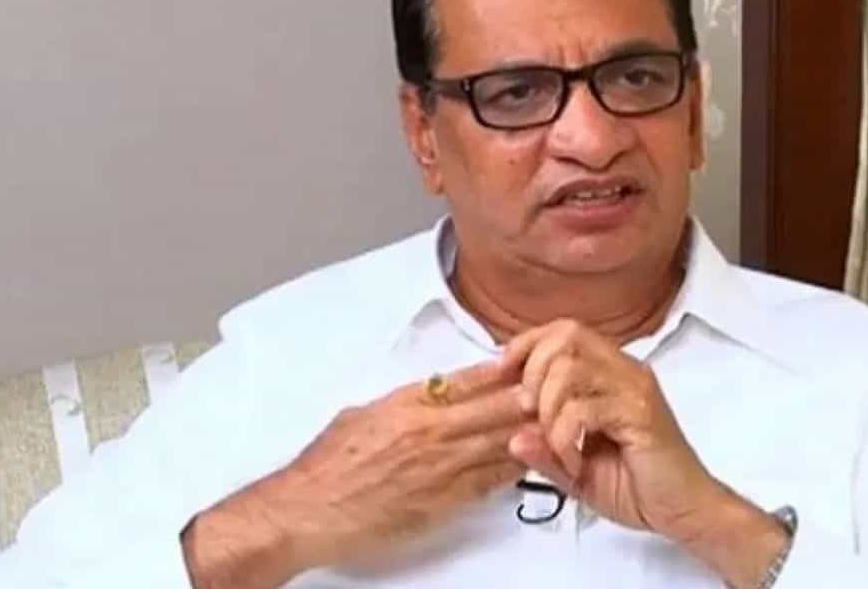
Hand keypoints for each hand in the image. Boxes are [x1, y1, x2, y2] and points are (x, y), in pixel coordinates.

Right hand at [184, 354, 531, 586]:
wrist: (307, 509)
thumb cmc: (326, 465)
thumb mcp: (362, 416)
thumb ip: (400, 404)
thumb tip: (428, 397)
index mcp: (408, 404)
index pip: (467, 381)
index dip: (501, 370)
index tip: (526, 359)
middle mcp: (429, 431)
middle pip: (494, 410)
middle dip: (529, 399)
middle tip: (561, 387)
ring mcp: (439, 468)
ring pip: (499, 445)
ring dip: (530, 433)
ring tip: (560, 421)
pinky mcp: (441, 502)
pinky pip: (488, 483)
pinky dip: (512, 471)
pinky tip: (532, 463)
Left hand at [502, 319, 728, 544]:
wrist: (684, 512)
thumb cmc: (637, 487)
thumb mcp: (575, 470)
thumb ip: (544, 451)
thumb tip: (512, 436)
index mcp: (610, 373)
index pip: (564, 331)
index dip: (527, 344)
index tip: (501, 372)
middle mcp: (625, 371)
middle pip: (566, 336)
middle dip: (533, 372)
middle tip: (528, 413)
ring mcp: (635, 389)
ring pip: (570, 368)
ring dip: (548, 407)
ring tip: (555, 443)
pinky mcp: (641, 413)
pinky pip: (584, 408)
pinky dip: (565, 436)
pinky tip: (573, 461)